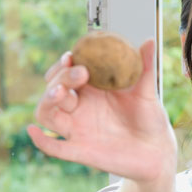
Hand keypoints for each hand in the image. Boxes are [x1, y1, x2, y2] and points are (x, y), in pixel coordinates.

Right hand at [26, 39, 177, 185]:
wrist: (157, 151)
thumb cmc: (150, 119)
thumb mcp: (147, 92)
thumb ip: (145, 68)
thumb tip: (149, 40)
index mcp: (91, 90)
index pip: (65, 73)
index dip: (63, 65)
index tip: (71, 56)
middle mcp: (79, 108)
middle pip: (54, 89)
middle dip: (61, 78)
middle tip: (80, 73)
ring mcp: (77, 129)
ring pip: (46, 113)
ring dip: (47, 101)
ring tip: (60, 92)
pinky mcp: (80, 151)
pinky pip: (54, 147)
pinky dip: (41, 140)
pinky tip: (34, 131)